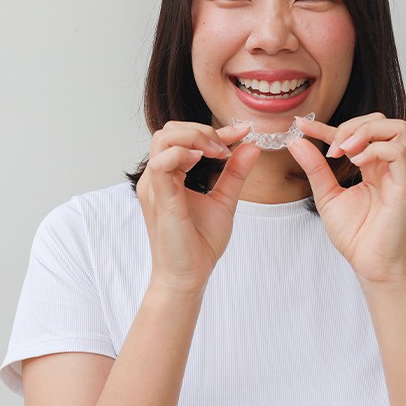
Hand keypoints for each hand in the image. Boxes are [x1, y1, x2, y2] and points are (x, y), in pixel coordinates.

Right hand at [136, 122, 259, 294]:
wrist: (188, 276)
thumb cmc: (199, 243)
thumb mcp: (224, 200)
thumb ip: (235, 173)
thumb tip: (251, 146)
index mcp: (169, 176)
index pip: (185, 138)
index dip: (215, 130)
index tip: (243, 131)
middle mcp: (157, 177)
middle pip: (169, 130)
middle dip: (201, 129)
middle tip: (226, 145)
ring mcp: (154, 186)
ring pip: (163, 139)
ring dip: (194, 137)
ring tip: (217, 152)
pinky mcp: (159, 199)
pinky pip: (162, 164)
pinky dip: (183, 154)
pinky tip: (202, 160)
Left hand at [288, 113, 405, 286]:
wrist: (371, 264)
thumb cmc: (356, 235)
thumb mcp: (327, 195)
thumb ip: (315, 167)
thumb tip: (296, 141)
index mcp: (373, 165)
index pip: (354, 133)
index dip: (326, 125)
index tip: (301, 125)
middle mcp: (390, 165)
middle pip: (382, 121)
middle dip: (352, 125)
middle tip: (331, 147)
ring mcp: (400, 172)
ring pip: (397, 128)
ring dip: (365, 132)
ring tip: (343, 151)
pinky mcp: (405, 184)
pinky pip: (398, 151)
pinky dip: (374, 150)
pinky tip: (355, 163)